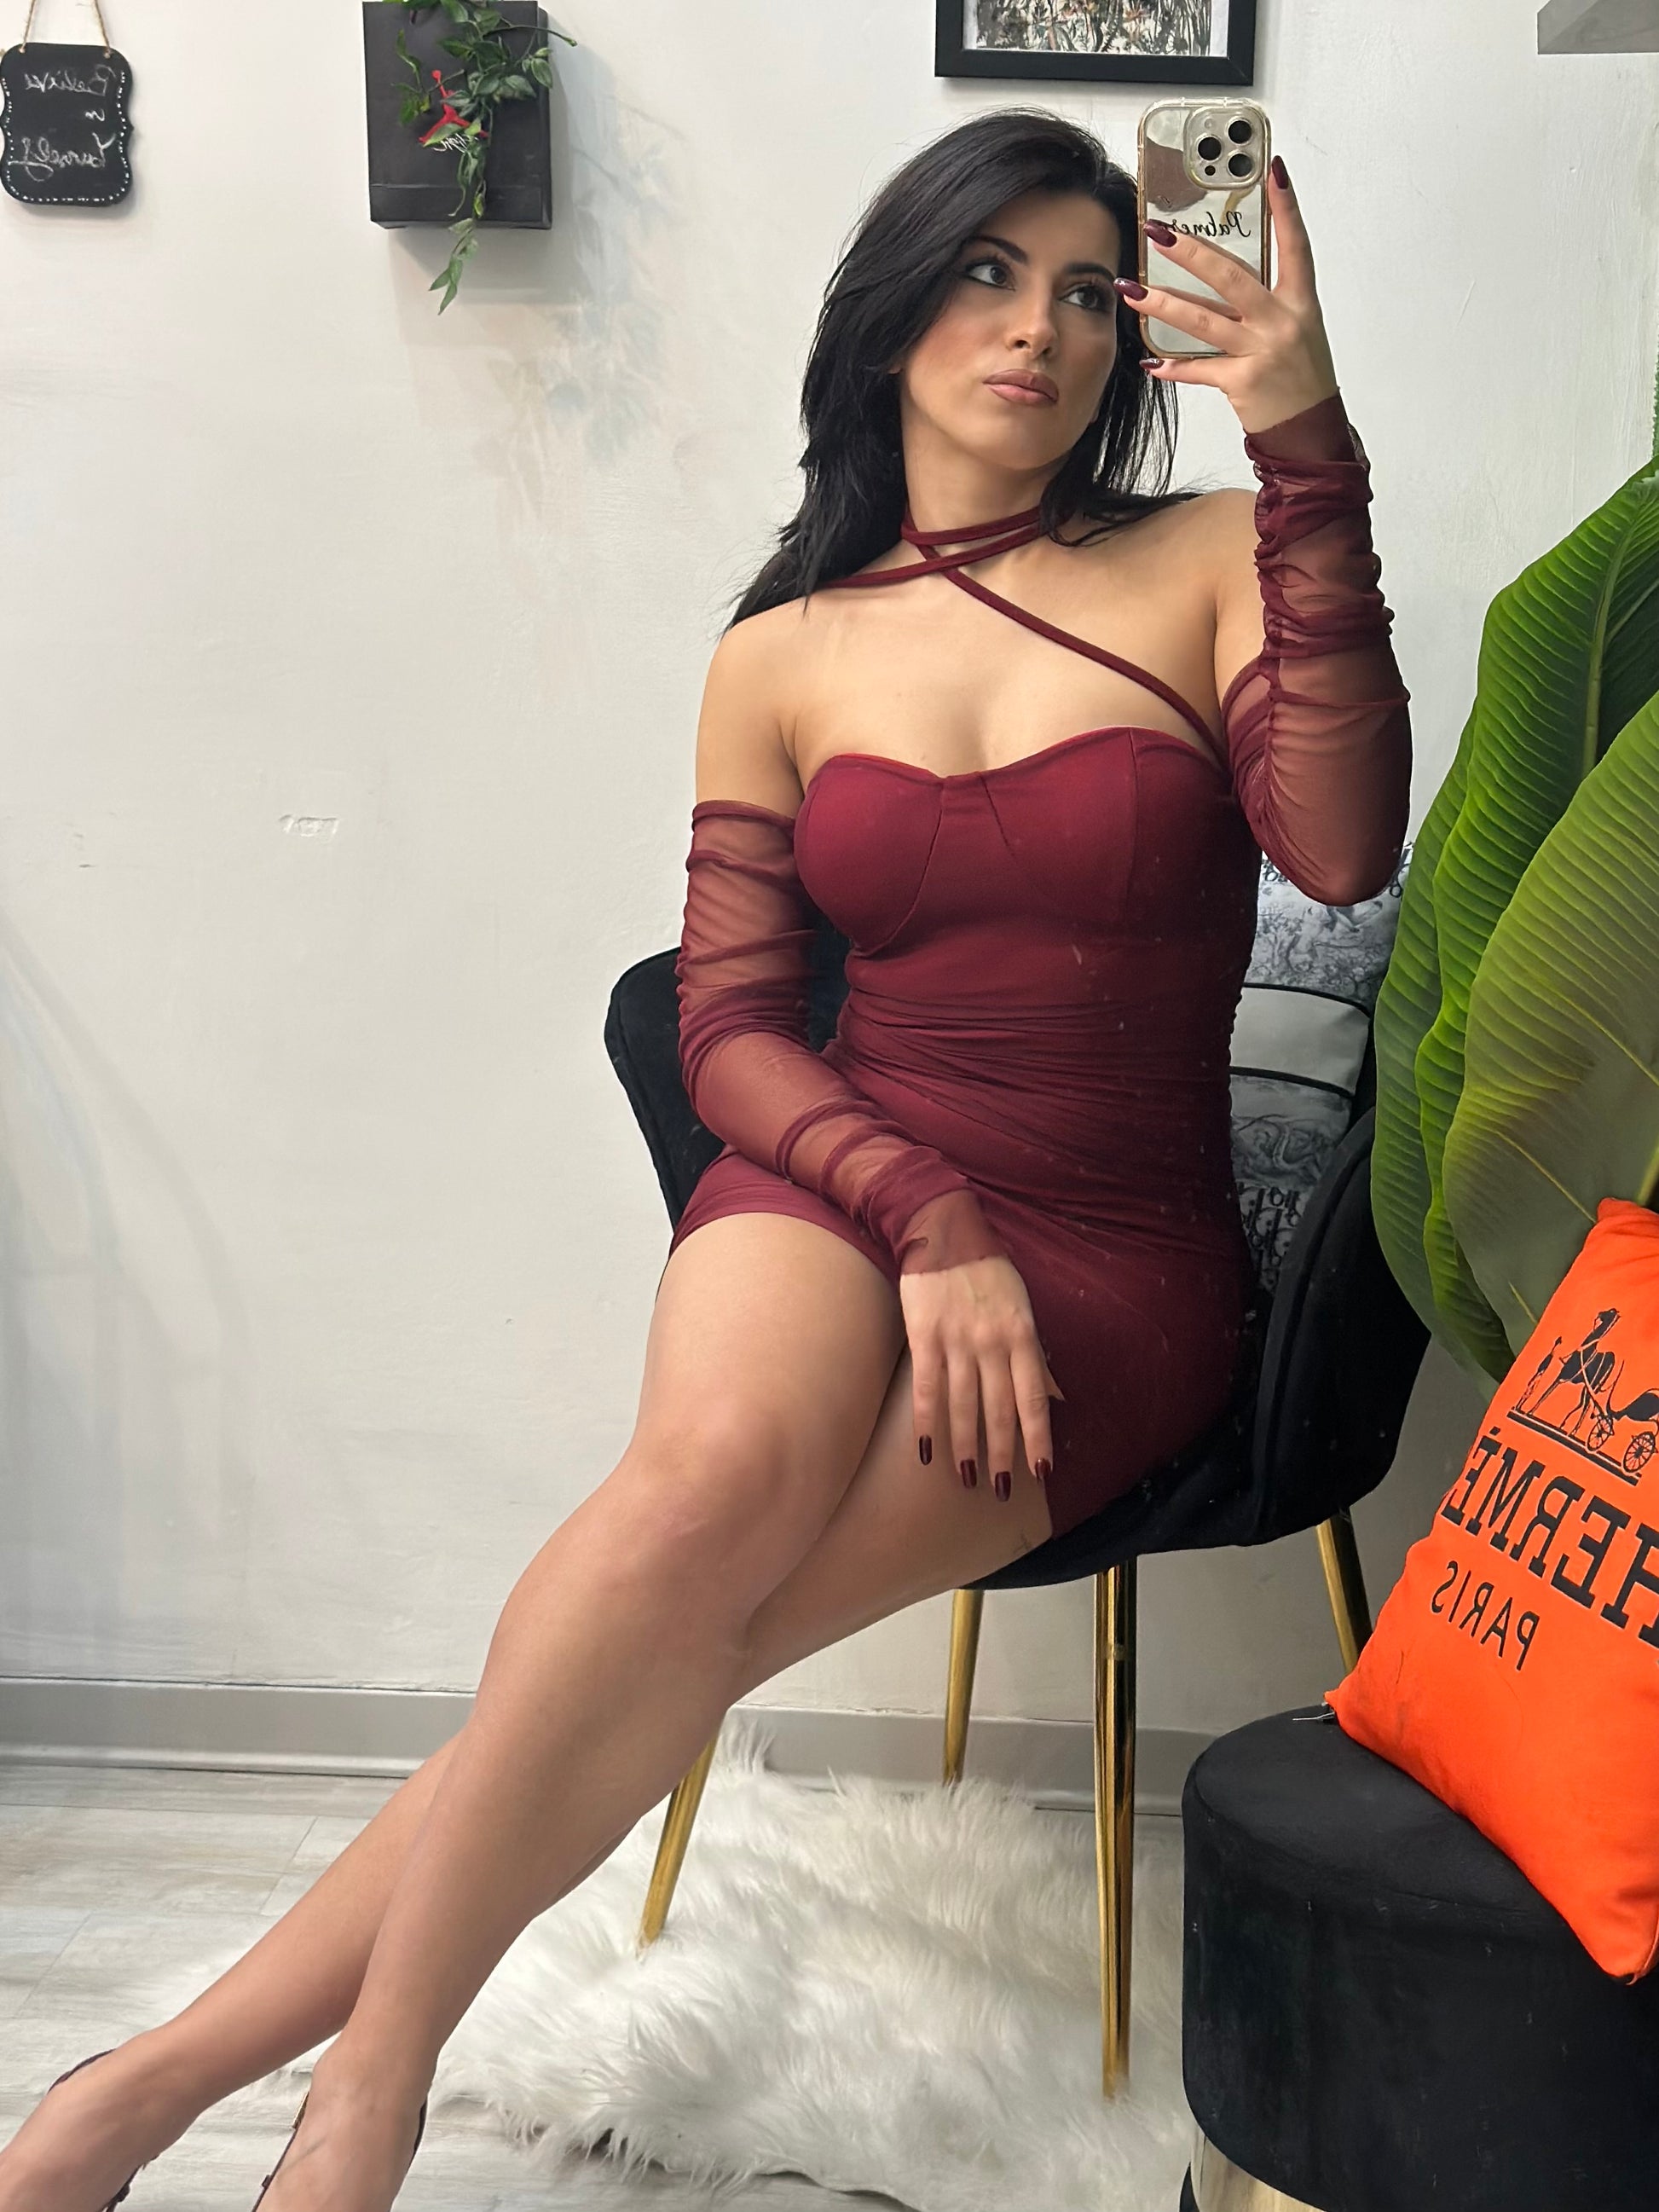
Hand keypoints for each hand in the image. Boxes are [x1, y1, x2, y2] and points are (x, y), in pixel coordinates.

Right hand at [899, 1254, 1063, 1501]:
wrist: (945, 1231)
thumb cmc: (988, 1271)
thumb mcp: (1022, 1306)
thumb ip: (1033, 1355)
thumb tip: (1054, 1397)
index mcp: (1022, 1334)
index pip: (1034, 1397)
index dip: (1037, 1437)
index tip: (1040, 1470)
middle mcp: (992, 1341)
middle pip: (1000, 1409)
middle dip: (1002, 1453)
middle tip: (1000, 1488)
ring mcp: (957, 1340)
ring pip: (964, 1404)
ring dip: (966, 1445)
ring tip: (968, 1477)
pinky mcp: (924, 1336)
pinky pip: (927, 1387)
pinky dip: (927, 1421)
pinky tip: (927, 1449)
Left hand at [1118, 158, 1337, 435]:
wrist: (1310, 429)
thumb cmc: (1302, 376)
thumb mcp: (1296, 329)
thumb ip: (1263, 302)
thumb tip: (1219, 277)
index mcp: (1300, 302)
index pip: (1295, 245)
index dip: (1286, 208)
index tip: (1273, 172)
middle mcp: (1281, 322)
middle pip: (1231, 277)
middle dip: (1191, 252)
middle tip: (1158, 232)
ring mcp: (1261, 352)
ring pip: (1203, 320)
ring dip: (1162, 304)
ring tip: (1132, 290)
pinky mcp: (1242, 382)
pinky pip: (1198, 370)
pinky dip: (1172, 367)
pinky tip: (1149, 362)